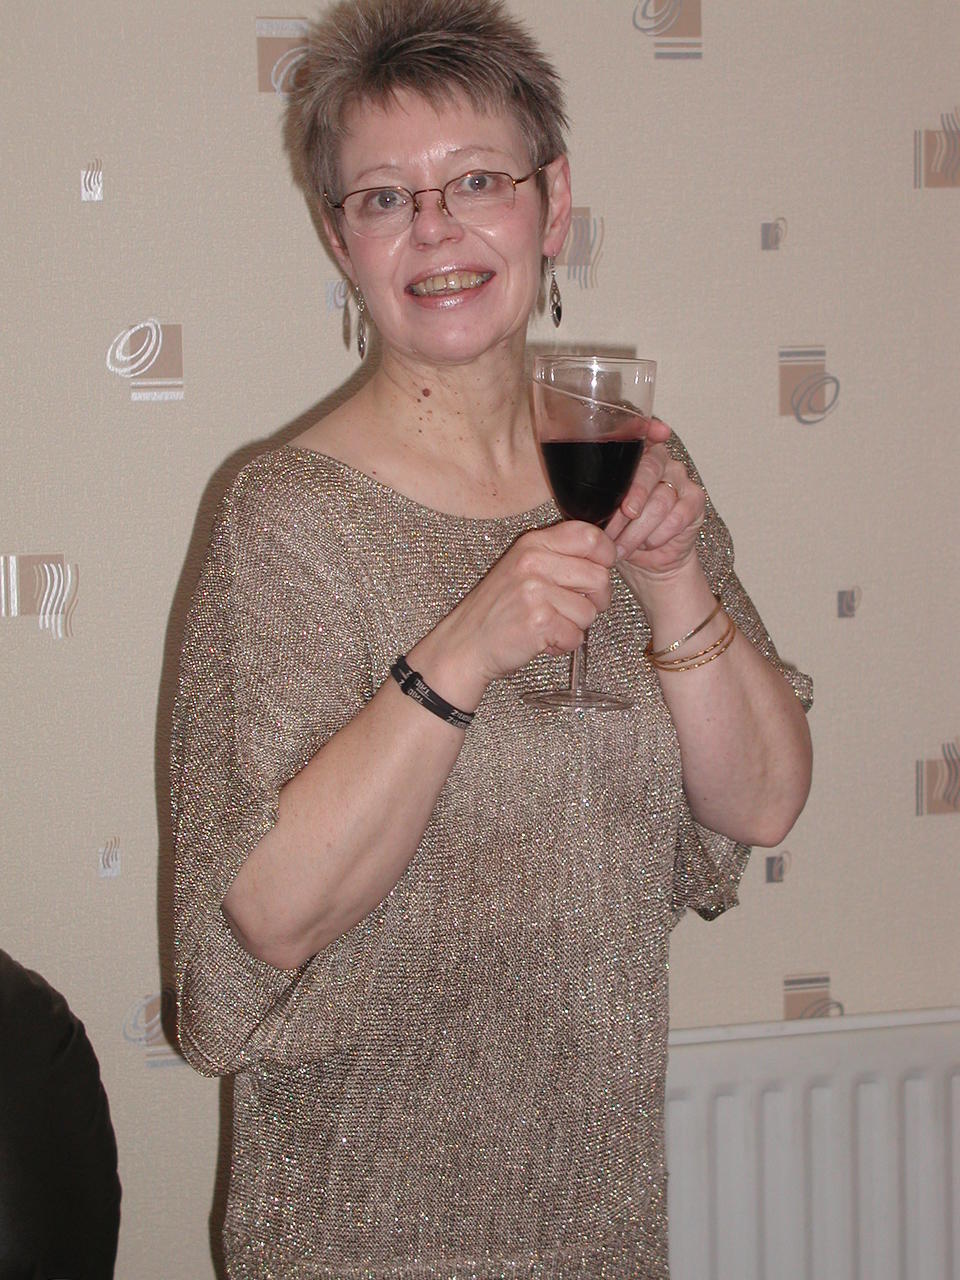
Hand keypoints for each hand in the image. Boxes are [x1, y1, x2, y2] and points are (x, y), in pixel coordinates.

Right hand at [431, 521, 616, 691]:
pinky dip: (564, 644)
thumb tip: (605, 560)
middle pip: (600, 576)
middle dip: (595, 600)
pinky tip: (543, 639)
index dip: (606, 557)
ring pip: (590, 611)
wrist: (465, 642)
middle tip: (573, 609)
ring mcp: (535, 591)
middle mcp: (534, 562)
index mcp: (533, 543)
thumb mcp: (522, 567)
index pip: (591, 537)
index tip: (598, 573)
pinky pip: (576, 636)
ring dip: (575, 626)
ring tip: (549, 624)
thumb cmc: (497, 609)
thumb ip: (558, 557)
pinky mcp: (538, 621)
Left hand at [604, 423, 704, 578]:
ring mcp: (680, 481)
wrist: (646, 559)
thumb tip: (576, 495)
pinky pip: (678, 516)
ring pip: (662, 499)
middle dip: (634, 495)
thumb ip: (593, 496)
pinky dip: (659, 535)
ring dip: (639, 527)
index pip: (640, 438)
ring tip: (622, 545)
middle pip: (650, 469)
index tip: (652, 434)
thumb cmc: (620, 531)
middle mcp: (661, 463)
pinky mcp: (694, 502)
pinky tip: (647, 544)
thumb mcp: (600, 511)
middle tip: (625, 513)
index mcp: (635, 458)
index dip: (647, 430)